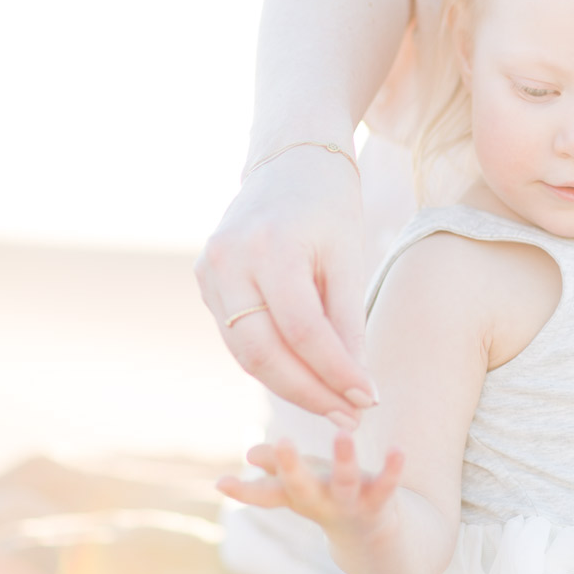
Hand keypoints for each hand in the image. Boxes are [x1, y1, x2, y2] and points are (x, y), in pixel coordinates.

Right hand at [196, 147, 375, 414]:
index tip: (369, 400)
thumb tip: (358, 389)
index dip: (336, 373)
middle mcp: (229, 260)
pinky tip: (306, 377)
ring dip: (290, 386)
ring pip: (245, 353)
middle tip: (350, 414)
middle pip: (264, 352)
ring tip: (335, 405)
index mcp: (270, 247)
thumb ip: (348, 323)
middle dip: (309, 392)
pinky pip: (237, 336)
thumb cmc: (329, 204)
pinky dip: (271, 362)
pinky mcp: (204, 280)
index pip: (303, 332)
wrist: (289, 158)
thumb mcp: (348, 257)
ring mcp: (208, 271)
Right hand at [217, 432, 404, 535]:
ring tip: (342, 434)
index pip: (266, 494)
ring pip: (345, 482)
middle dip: (291, 467)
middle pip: (300, 487)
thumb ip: (277, 468)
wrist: (373, 541)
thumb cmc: (330, 499)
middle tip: (282, 442)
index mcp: (297, 496)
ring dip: (344, 460)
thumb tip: (248, 454)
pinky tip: (399, 449)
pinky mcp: (380, 503)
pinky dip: (393, 469)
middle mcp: (319, 502)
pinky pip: (388, 486)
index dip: (243, 491)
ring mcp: (350, 504)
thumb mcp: (301, 484)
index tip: (221, 483)